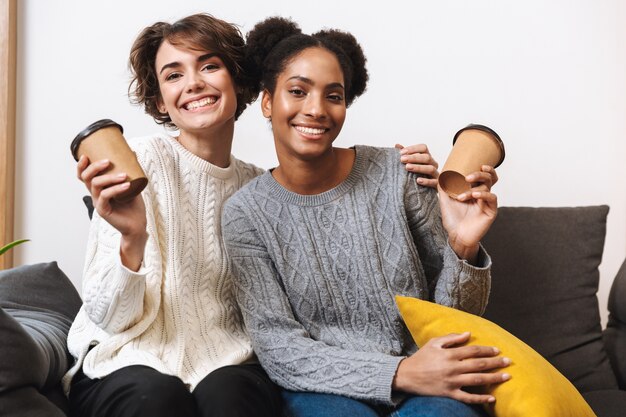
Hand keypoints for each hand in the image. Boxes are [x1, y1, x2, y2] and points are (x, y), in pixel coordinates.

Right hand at [77, 155, 147, 269]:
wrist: (138, 224)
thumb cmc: (134, 205)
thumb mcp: (131, 185)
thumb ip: (129, 172)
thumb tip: (132, 153)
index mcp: (99, 188)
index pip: (84, 176)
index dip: (81, 166)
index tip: (85, 155)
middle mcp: (95, 194)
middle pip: (86, 178)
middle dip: (95, 167)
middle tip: (108, 162)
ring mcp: (98, 203)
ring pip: (96, 185)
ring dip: (110, 178)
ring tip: (124, 175)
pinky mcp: (103, 210)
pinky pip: (105, 196)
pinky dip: (116, 189)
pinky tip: (127, 185)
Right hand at [392, 332, 510, 403]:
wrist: (406, 376)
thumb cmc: (421, 357)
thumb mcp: (433, 343)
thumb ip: (451, 338)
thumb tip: (468, 334)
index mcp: (449, 354)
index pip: (472, 350)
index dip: (486, 350)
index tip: (498, 350)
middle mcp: (452, 368)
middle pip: (478, 364)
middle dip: (495, 363)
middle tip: (508, 362)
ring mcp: (451, 382)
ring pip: (477, 380)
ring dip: (493, 378)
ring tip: (506, 377)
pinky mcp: (449, 393)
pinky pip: (467, 398)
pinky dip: (480, 399)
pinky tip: (492, 398)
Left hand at [396, 143, 438, 187]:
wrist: (423, 189)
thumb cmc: (416, 173)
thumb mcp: (410, 163)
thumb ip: (405, 155)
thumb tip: (397, 145)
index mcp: (427, 157)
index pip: (423, 148)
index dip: (413, 148)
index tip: (401, 152)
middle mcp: (433, 164)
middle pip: (426, 157)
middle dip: (414, 158)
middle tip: (402, 159)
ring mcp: (436, 174)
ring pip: (430, 168)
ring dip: (418, 167)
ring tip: (407, 167)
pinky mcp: (437, 184)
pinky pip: (434, 182)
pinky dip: (426, 181)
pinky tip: (418, 180)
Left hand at [438, 165, 497, 262]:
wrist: (456, 236)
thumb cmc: (452, 219)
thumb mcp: (445, 200)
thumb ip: (443, 187)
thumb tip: (441, 173)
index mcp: (474, 191)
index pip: (484, 175)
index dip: (485, 168)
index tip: (479, 164)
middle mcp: (482, 195)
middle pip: (489, 178)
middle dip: (479, 174)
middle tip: (467, 178)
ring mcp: (487, 203)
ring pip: (488, 187)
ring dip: (473, 189)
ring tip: (461, 196)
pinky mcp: (491, 211)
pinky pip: (492, 198)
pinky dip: (484, 194)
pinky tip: (474, 196)